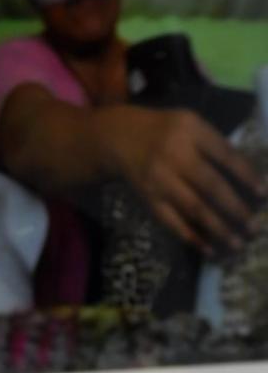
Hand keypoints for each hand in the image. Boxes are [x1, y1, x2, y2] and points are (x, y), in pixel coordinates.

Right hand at [98, 105, 264, 254]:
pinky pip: (170, 220)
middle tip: (254, 227)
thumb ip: (215, 144)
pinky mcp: (148, 196)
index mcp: (190, 130)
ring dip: (218, 228)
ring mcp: (159, 178)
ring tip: (238, 244)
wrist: (119, 137)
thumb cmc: (165, 130)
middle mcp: (173, 154)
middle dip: (236, 208)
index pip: (225, 155)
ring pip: (193, 207)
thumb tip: (249, 178)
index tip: (264, 193)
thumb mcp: (190, 123)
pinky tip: (208, 249)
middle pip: (211, 185)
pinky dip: (190, 236)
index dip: (247, 175)